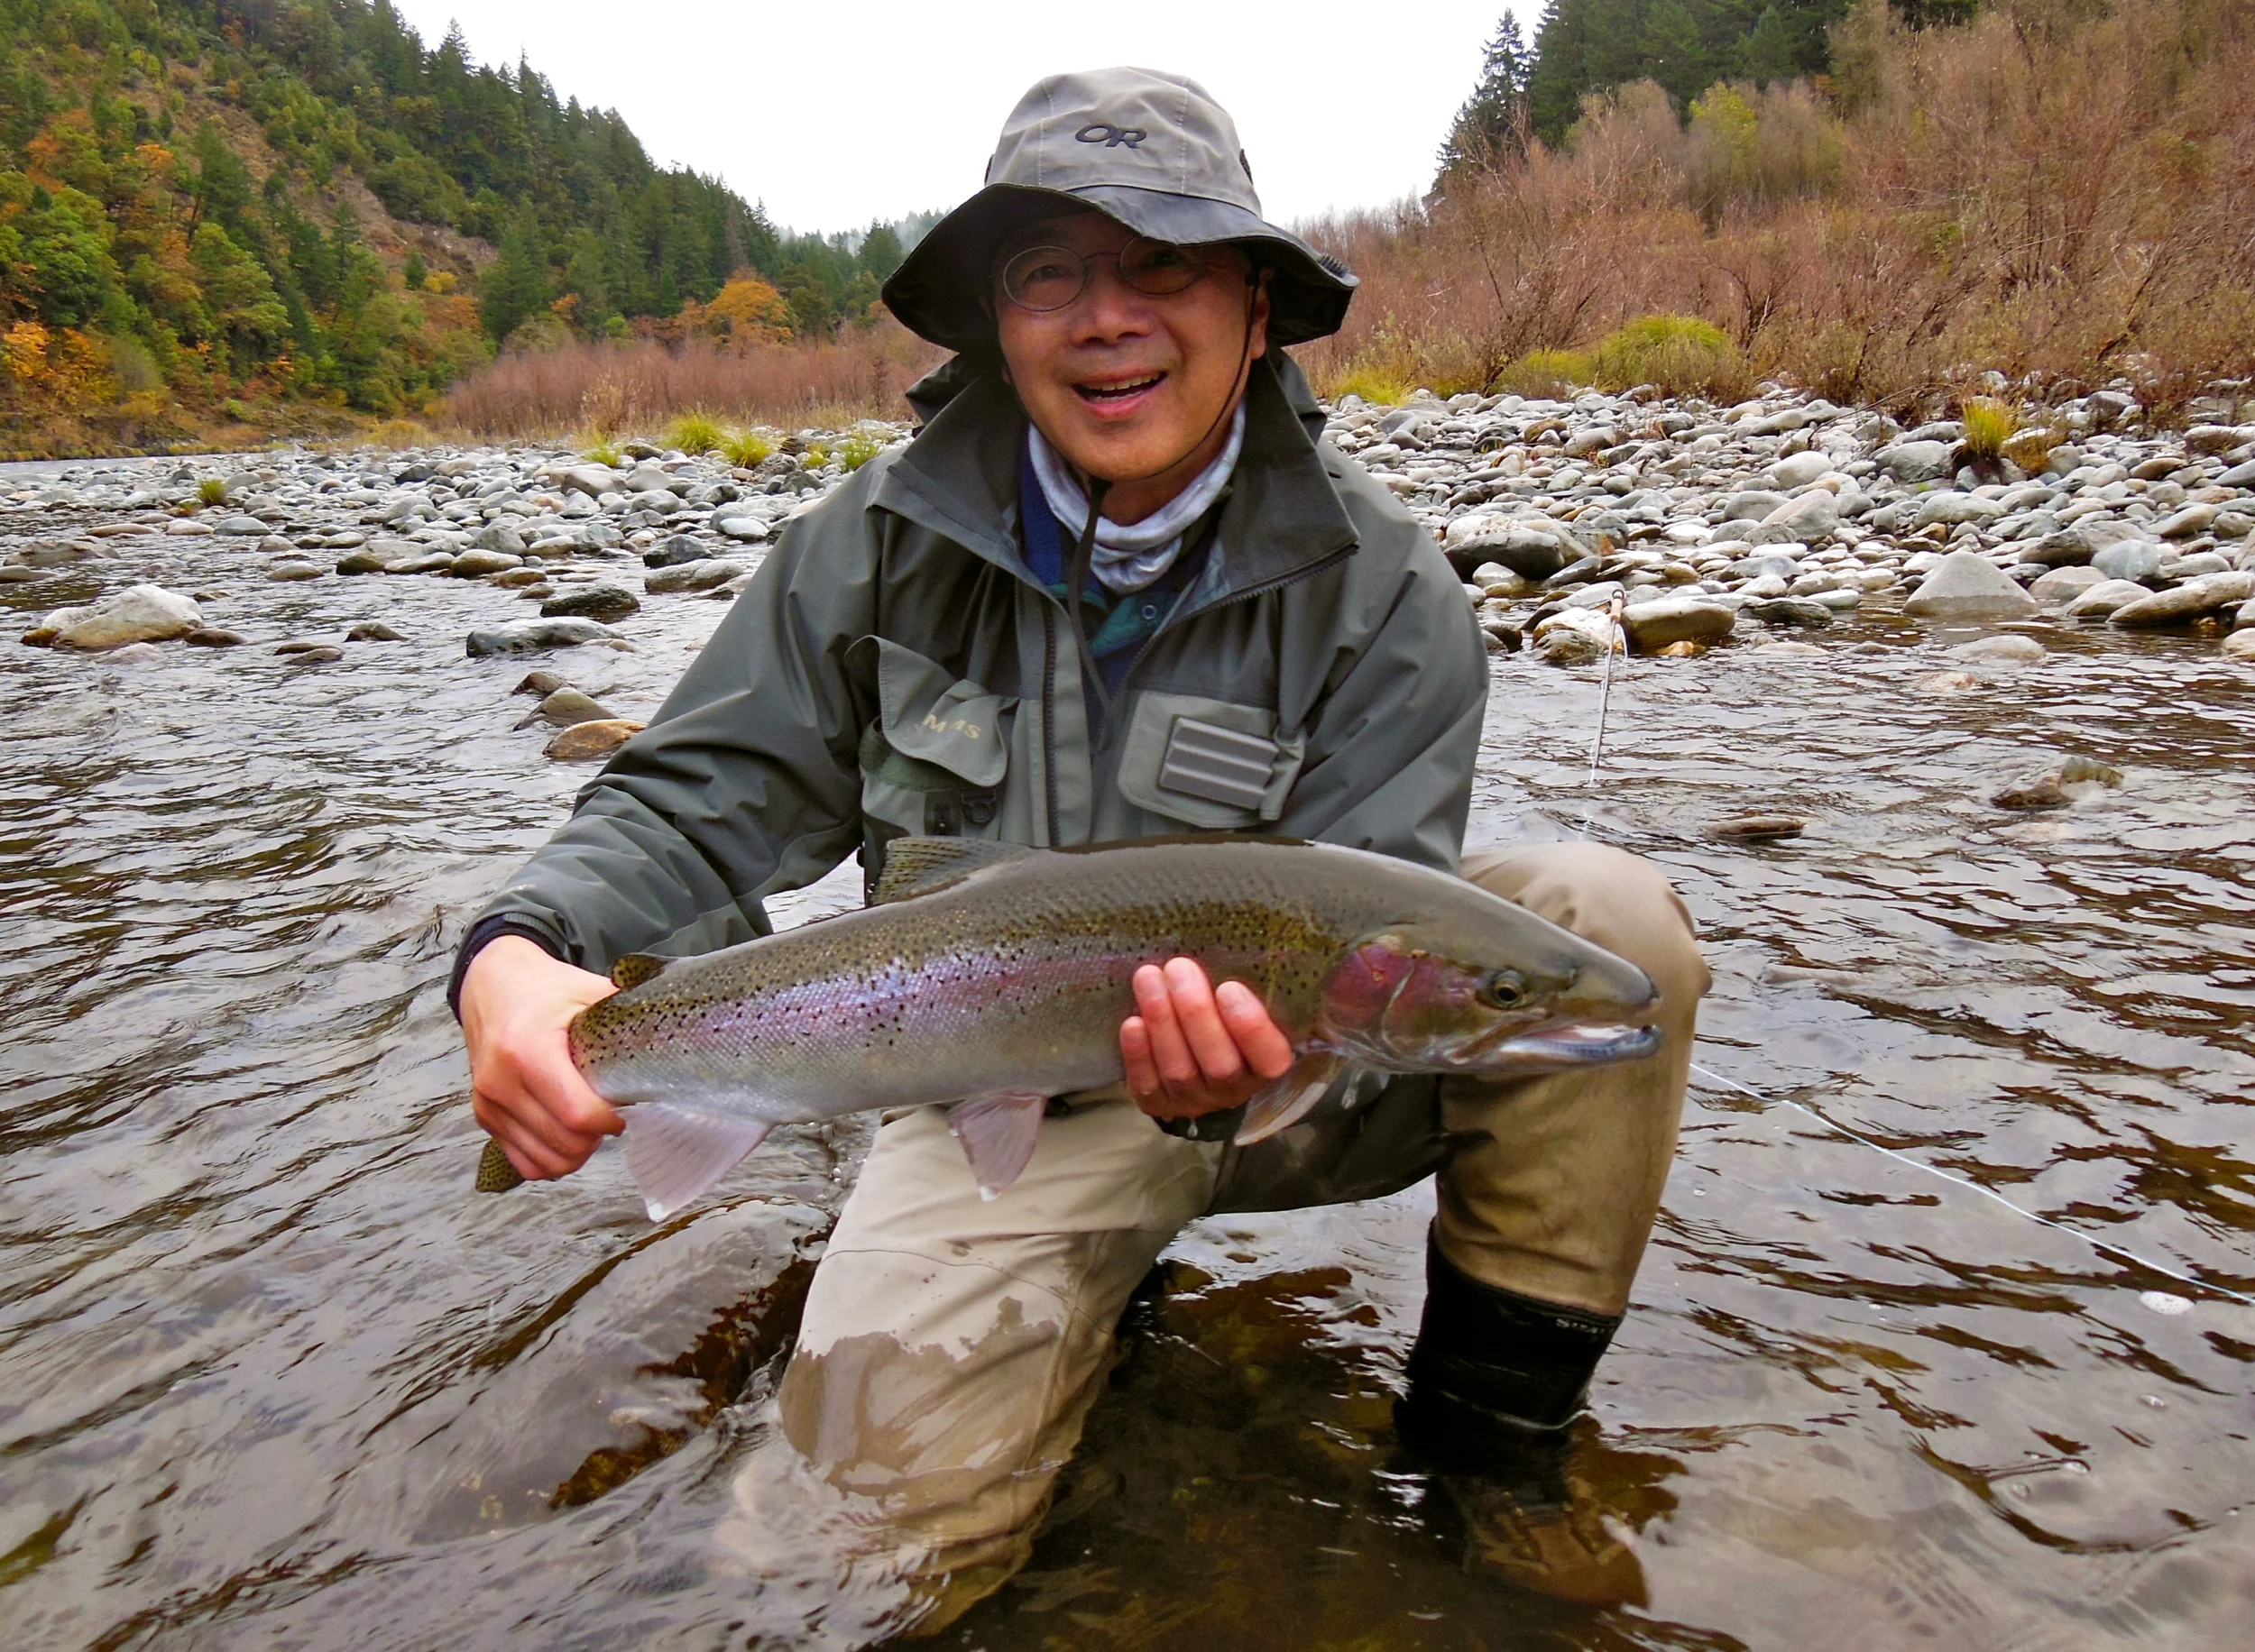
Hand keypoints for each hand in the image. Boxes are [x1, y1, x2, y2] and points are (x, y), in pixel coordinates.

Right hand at [461, 935, 623, 1179]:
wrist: (491, 984)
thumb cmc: (544, 989)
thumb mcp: (589, 990)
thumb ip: (628, 1014)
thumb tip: (677, 1034)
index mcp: (528, 1049)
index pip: (577, 1114)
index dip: (610, 1121)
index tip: (624, 1109)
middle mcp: (501, 1081)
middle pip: (563, 1143)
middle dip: (596, 1138)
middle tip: (610, 1116)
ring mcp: (488, 1102)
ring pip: (544, 1161)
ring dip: (576, 1152)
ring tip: (589, 1125)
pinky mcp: (484, 1115)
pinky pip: (523, 1162)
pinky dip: (550, 1159)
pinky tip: (565, 1135)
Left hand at [1120, 957, 1295, 1120]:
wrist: (1194, 1054)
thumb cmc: (1229, 1016)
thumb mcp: (1259, 1003)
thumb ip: (1274, 987)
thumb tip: (1298, 953)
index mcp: (1266, 1064)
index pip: (1270, 1058)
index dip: (1251, 1028)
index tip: (1229, 988)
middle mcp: (1233, 1090)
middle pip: (1219, 1063)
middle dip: (1196, 1013)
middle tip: (1179, 967)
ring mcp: (1194, 1101)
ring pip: (1180, 1070)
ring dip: (1162, 1021)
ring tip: (1148, 977)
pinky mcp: (1158, 1103)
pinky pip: (1148, 1085)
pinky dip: (1139, 1054)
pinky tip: (1133, 1022)